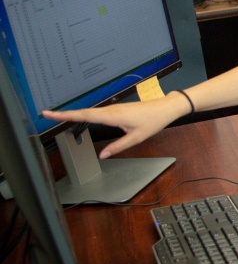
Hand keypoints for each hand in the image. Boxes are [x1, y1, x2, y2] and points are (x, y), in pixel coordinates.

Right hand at [42, 93, 188, 157]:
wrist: (165, 108)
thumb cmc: (153, 121)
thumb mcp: (136, 138)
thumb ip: (118, 147)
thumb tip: (102, 155)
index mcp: (112, 116)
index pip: (84, 115)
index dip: (65, 115)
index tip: (49, 113)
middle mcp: (110, 110)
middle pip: (83, 112)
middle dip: (64, 113)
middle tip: (47, 115)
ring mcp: (113, 108)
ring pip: (90, 111)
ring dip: (74, 113)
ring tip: (58, 117)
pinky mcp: (117, 109)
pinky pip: (98, 112)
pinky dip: (85, 114)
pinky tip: (81, 117)